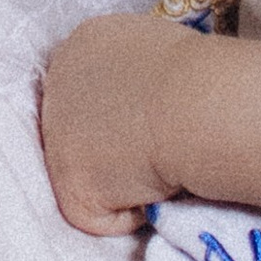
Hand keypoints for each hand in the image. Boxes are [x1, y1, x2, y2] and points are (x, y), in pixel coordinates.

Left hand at [39, 13, 260, 235]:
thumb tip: (150, 92)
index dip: (120, 112)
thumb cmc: (204, 75)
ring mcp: (56, 139)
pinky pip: (100, 216)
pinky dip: (134, 213)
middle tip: (159, 149)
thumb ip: (137, 68)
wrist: (200, 105)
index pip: (89, 86)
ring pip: (90, 175)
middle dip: (113, 148)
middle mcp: (57, 85)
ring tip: (162, 167)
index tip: (155, 119)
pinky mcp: (70, 187)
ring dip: (125, 181)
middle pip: (79, 130)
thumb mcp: (162, 47)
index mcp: (83, 44)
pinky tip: (158, 188)